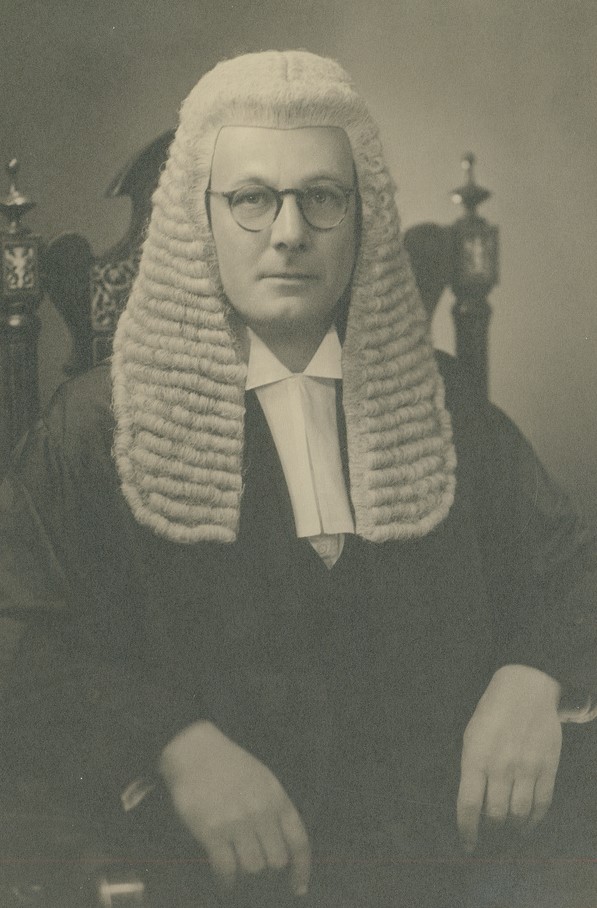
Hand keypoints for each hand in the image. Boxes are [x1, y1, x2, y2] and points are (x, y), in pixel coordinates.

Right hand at [158, 721, 310, 894]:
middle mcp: (260, 811)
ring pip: (253, 867)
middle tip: (256, 861)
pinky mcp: (212, 831)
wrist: (195, 751)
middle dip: (268, 866)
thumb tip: (284, 845)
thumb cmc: (230, 765)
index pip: (299, 842)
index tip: (298, 888)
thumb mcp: (263, 779)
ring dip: (246, 871)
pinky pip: (226, 869)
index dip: (302, 870)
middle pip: (277, 861)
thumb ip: (275, 808)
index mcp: (277, 798)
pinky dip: (226, 882)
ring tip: (238, 863)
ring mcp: (236, 822)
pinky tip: (225, 882)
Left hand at [457, 664, 561, 852]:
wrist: (526, 688)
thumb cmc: (492, 712)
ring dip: (513, 830)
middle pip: (495, 815)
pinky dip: (534, 821)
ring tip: (508, 834)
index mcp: (475, 757)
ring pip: (519, 814)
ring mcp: (526, 768)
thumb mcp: (471, 736)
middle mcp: (501, 766)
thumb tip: (472, 805)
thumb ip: (471, 769)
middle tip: (491, 838)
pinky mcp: (548, 767)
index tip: (468, 845)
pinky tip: (527, 825)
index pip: (468, 805)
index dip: (467, 830)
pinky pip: (542, 804)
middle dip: (491, 832)